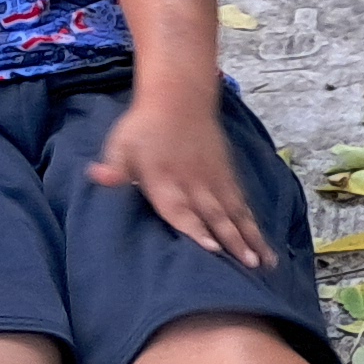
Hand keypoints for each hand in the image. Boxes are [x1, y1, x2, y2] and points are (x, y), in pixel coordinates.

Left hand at [89, 95, 275, 268]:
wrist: (180, 98)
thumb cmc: (145, 127)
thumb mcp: (122, 144)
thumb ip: (114, 166)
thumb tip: (97, 176)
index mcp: (167, 181)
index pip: (182, 210)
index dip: (196, 230)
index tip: (212, 249)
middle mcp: (195, 185)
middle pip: (216, 217)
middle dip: (234, 242)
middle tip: (250, 265)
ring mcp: (215, 182)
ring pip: (236, 215)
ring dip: (251, 239)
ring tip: (266, 263)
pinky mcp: (228, 178)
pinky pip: (243, 206)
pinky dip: (254, 224)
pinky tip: (264, 242)